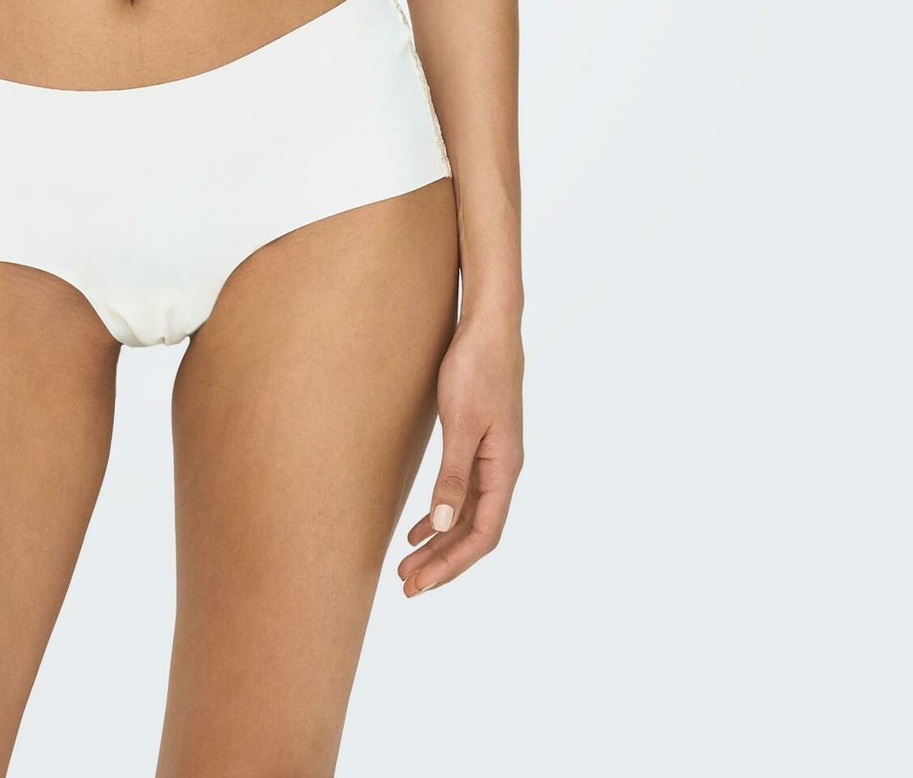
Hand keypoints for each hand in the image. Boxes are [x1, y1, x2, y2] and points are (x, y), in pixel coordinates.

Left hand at [398, 311, 523, 595]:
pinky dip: (441, 514)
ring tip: (408, 565)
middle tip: (407, 586)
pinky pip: (462, 493)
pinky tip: (420, 527)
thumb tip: (444, 525)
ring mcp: (492, 458)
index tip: (422, 583)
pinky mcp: (478, 443)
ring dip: (440, 542)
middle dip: (442, 562)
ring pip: (467, 515)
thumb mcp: (460, 423)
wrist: (488, 326)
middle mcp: (503, 470)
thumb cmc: (476, 369)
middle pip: (475, 531)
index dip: (453, 564)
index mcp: (504, 469)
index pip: (483, 534)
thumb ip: (453, 475)